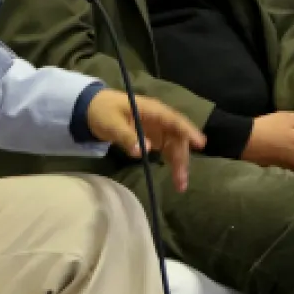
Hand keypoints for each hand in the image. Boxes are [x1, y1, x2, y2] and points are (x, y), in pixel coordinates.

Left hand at [86, 92, 204, 190]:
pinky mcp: (154, 138)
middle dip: (182, 158)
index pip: (174, 121)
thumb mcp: (112, 124)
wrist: (92, 108)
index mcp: (153, 110)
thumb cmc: (103, 111)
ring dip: (179, 164)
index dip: (188, 131)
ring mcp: (158, 129)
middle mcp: (160, 119)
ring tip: (180, 185)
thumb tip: (145, 150)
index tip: (200, 144)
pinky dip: (172, 163)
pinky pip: (168, 151)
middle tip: (182, 180)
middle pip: (177, 138)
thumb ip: (128, 137)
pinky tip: (175, 177)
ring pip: (175, 146)